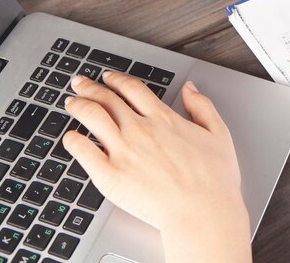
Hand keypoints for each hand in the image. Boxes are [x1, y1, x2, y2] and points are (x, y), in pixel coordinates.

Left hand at [63, 72, 251, 262]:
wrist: (202, 212)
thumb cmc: (214, 180)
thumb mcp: (218, 134)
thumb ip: (202, 106)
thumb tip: (190, 88)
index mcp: (164, 119)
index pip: (133, 89)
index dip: (117, 79)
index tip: (109, 78)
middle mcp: (140, 130)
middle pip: (107, 99)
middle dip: (90, 88)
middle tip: (80, 84)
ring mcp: (123, 151)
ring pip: (91, 117)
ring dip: (78, 105)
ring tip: (72, 103)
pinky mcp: (110, 175)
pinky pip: (82, 150)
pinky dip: (73, 139)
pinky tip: (71, 137)